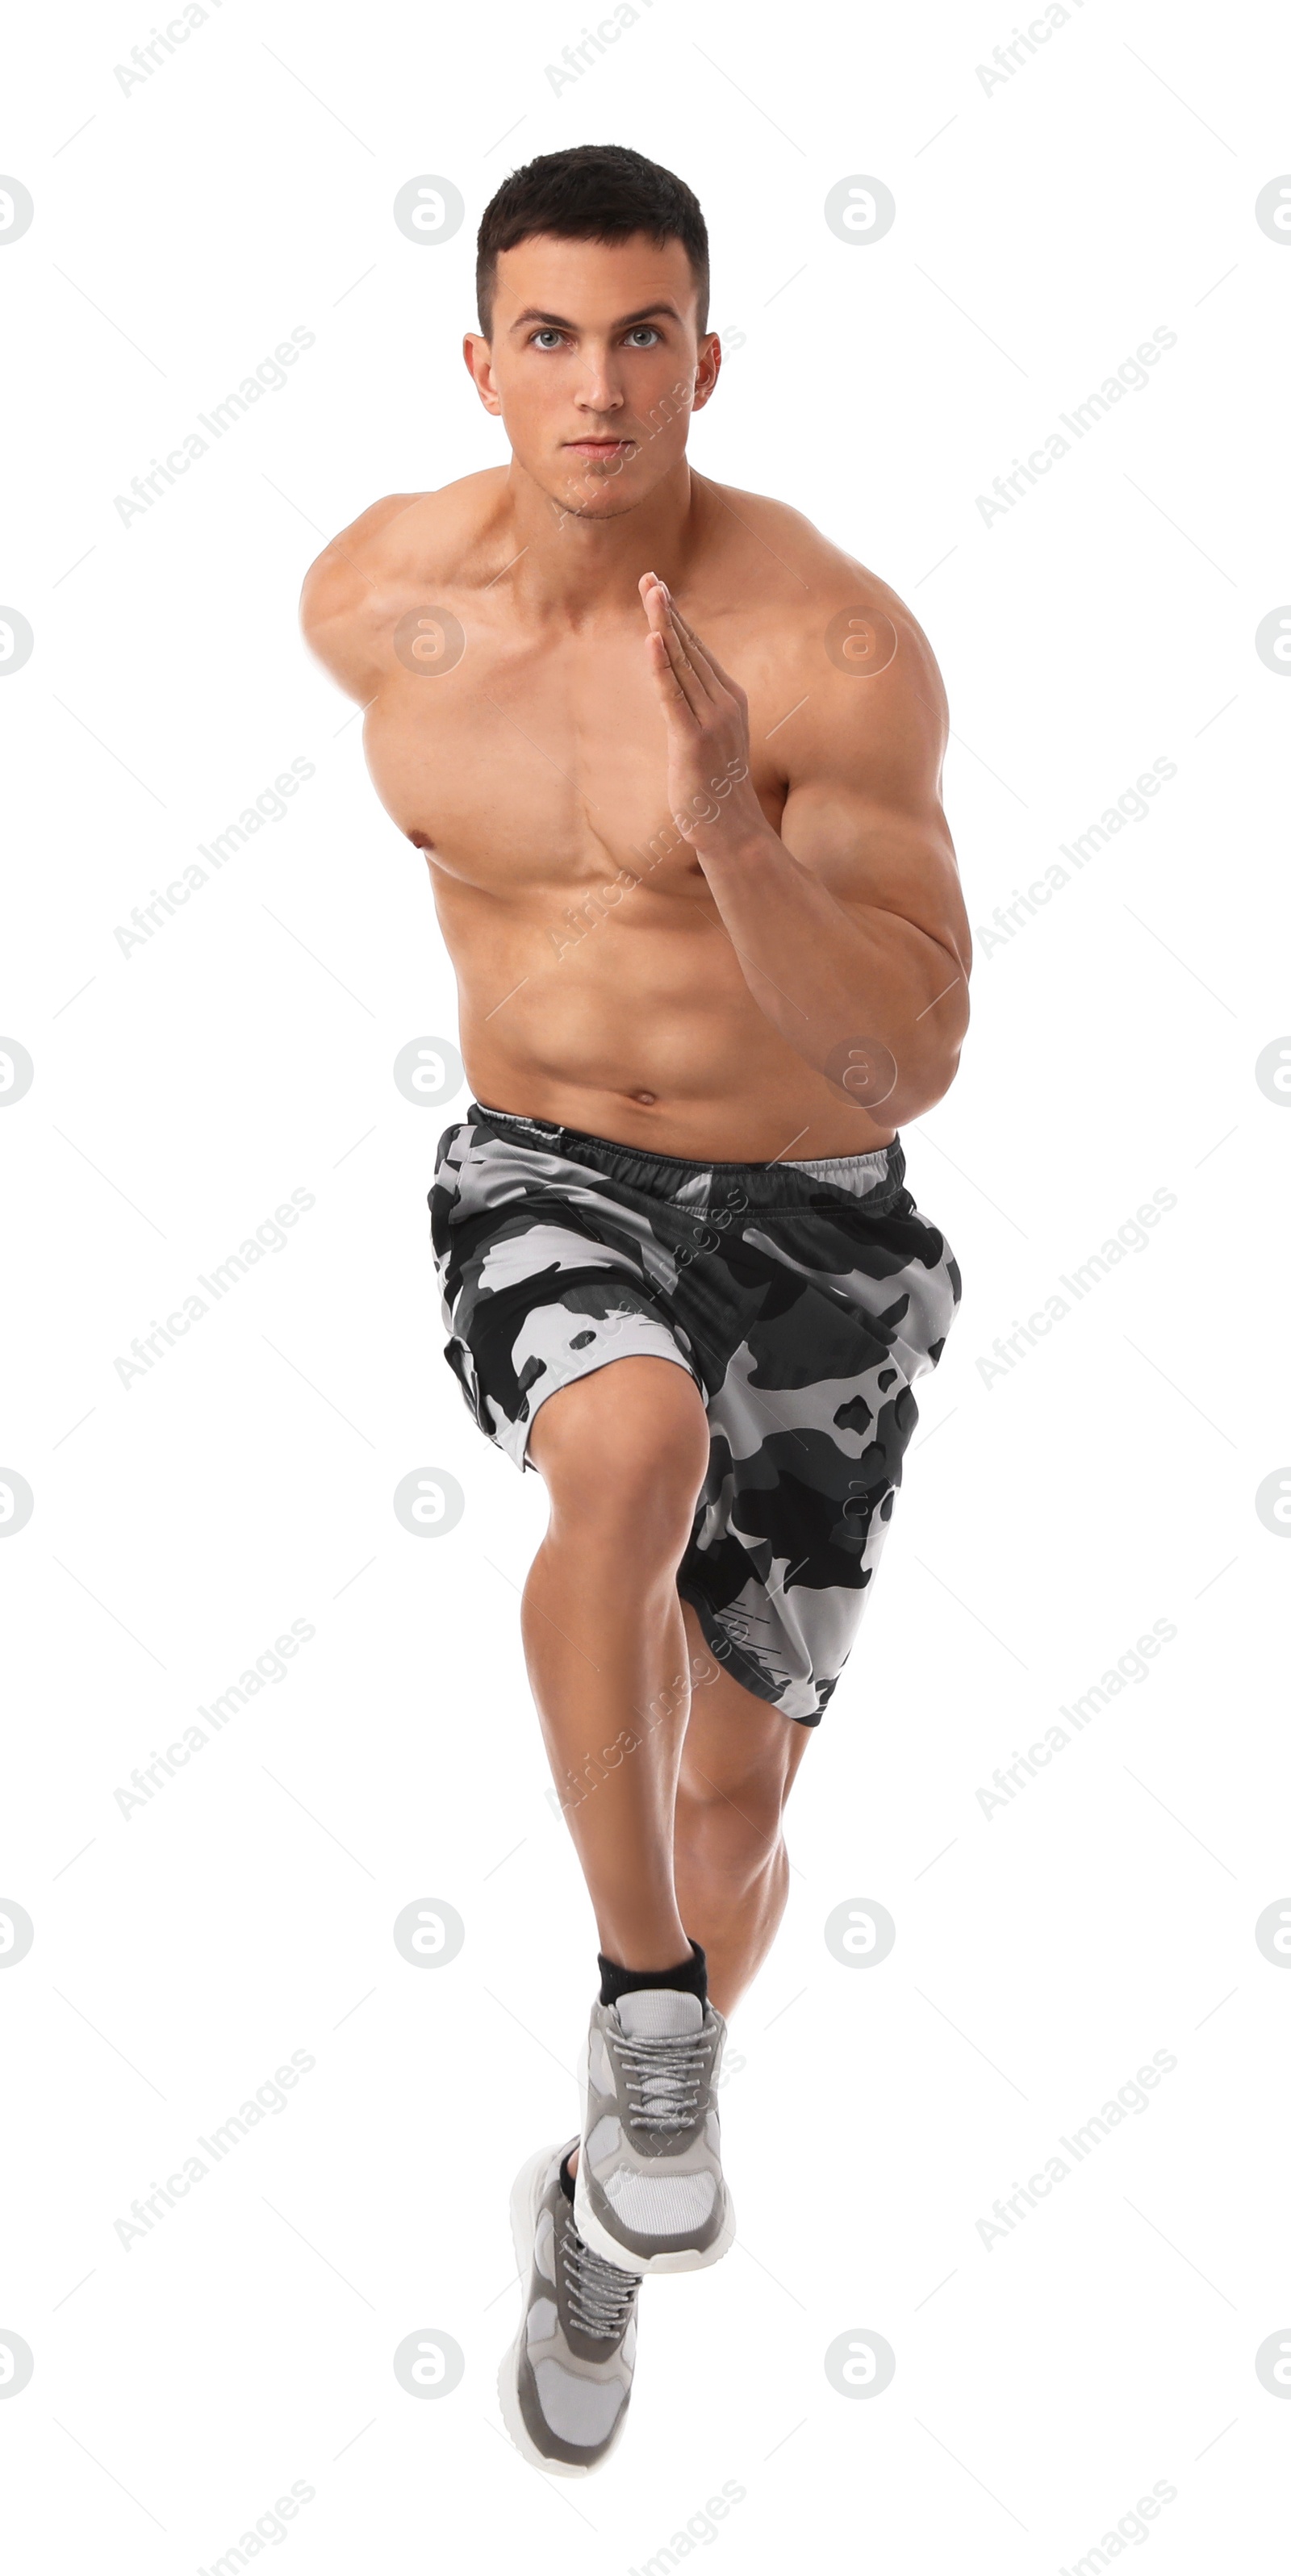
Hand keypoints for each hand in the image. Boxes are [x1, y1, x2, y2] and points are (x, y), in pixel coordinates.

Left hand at [639, 572, 768, 859]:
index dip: (676, 618)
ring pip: (682, 664)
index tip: (658, 588)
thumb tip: (678, 690)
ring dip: (664, 625)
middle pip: (689, 648)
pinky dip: (662, 667)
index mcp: (729, 699)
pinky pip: (673, 696)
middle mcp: (723, 703)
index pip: (697, 650)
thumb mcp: (708, 740)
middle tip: (649, 577)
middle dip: (668, 611)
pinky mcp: (693, 741)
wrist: (732, 831)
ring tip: (651, 592)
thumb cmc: (716, 790)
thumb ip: (696, 711)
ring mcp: (710, 721)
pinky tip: (652, 640)